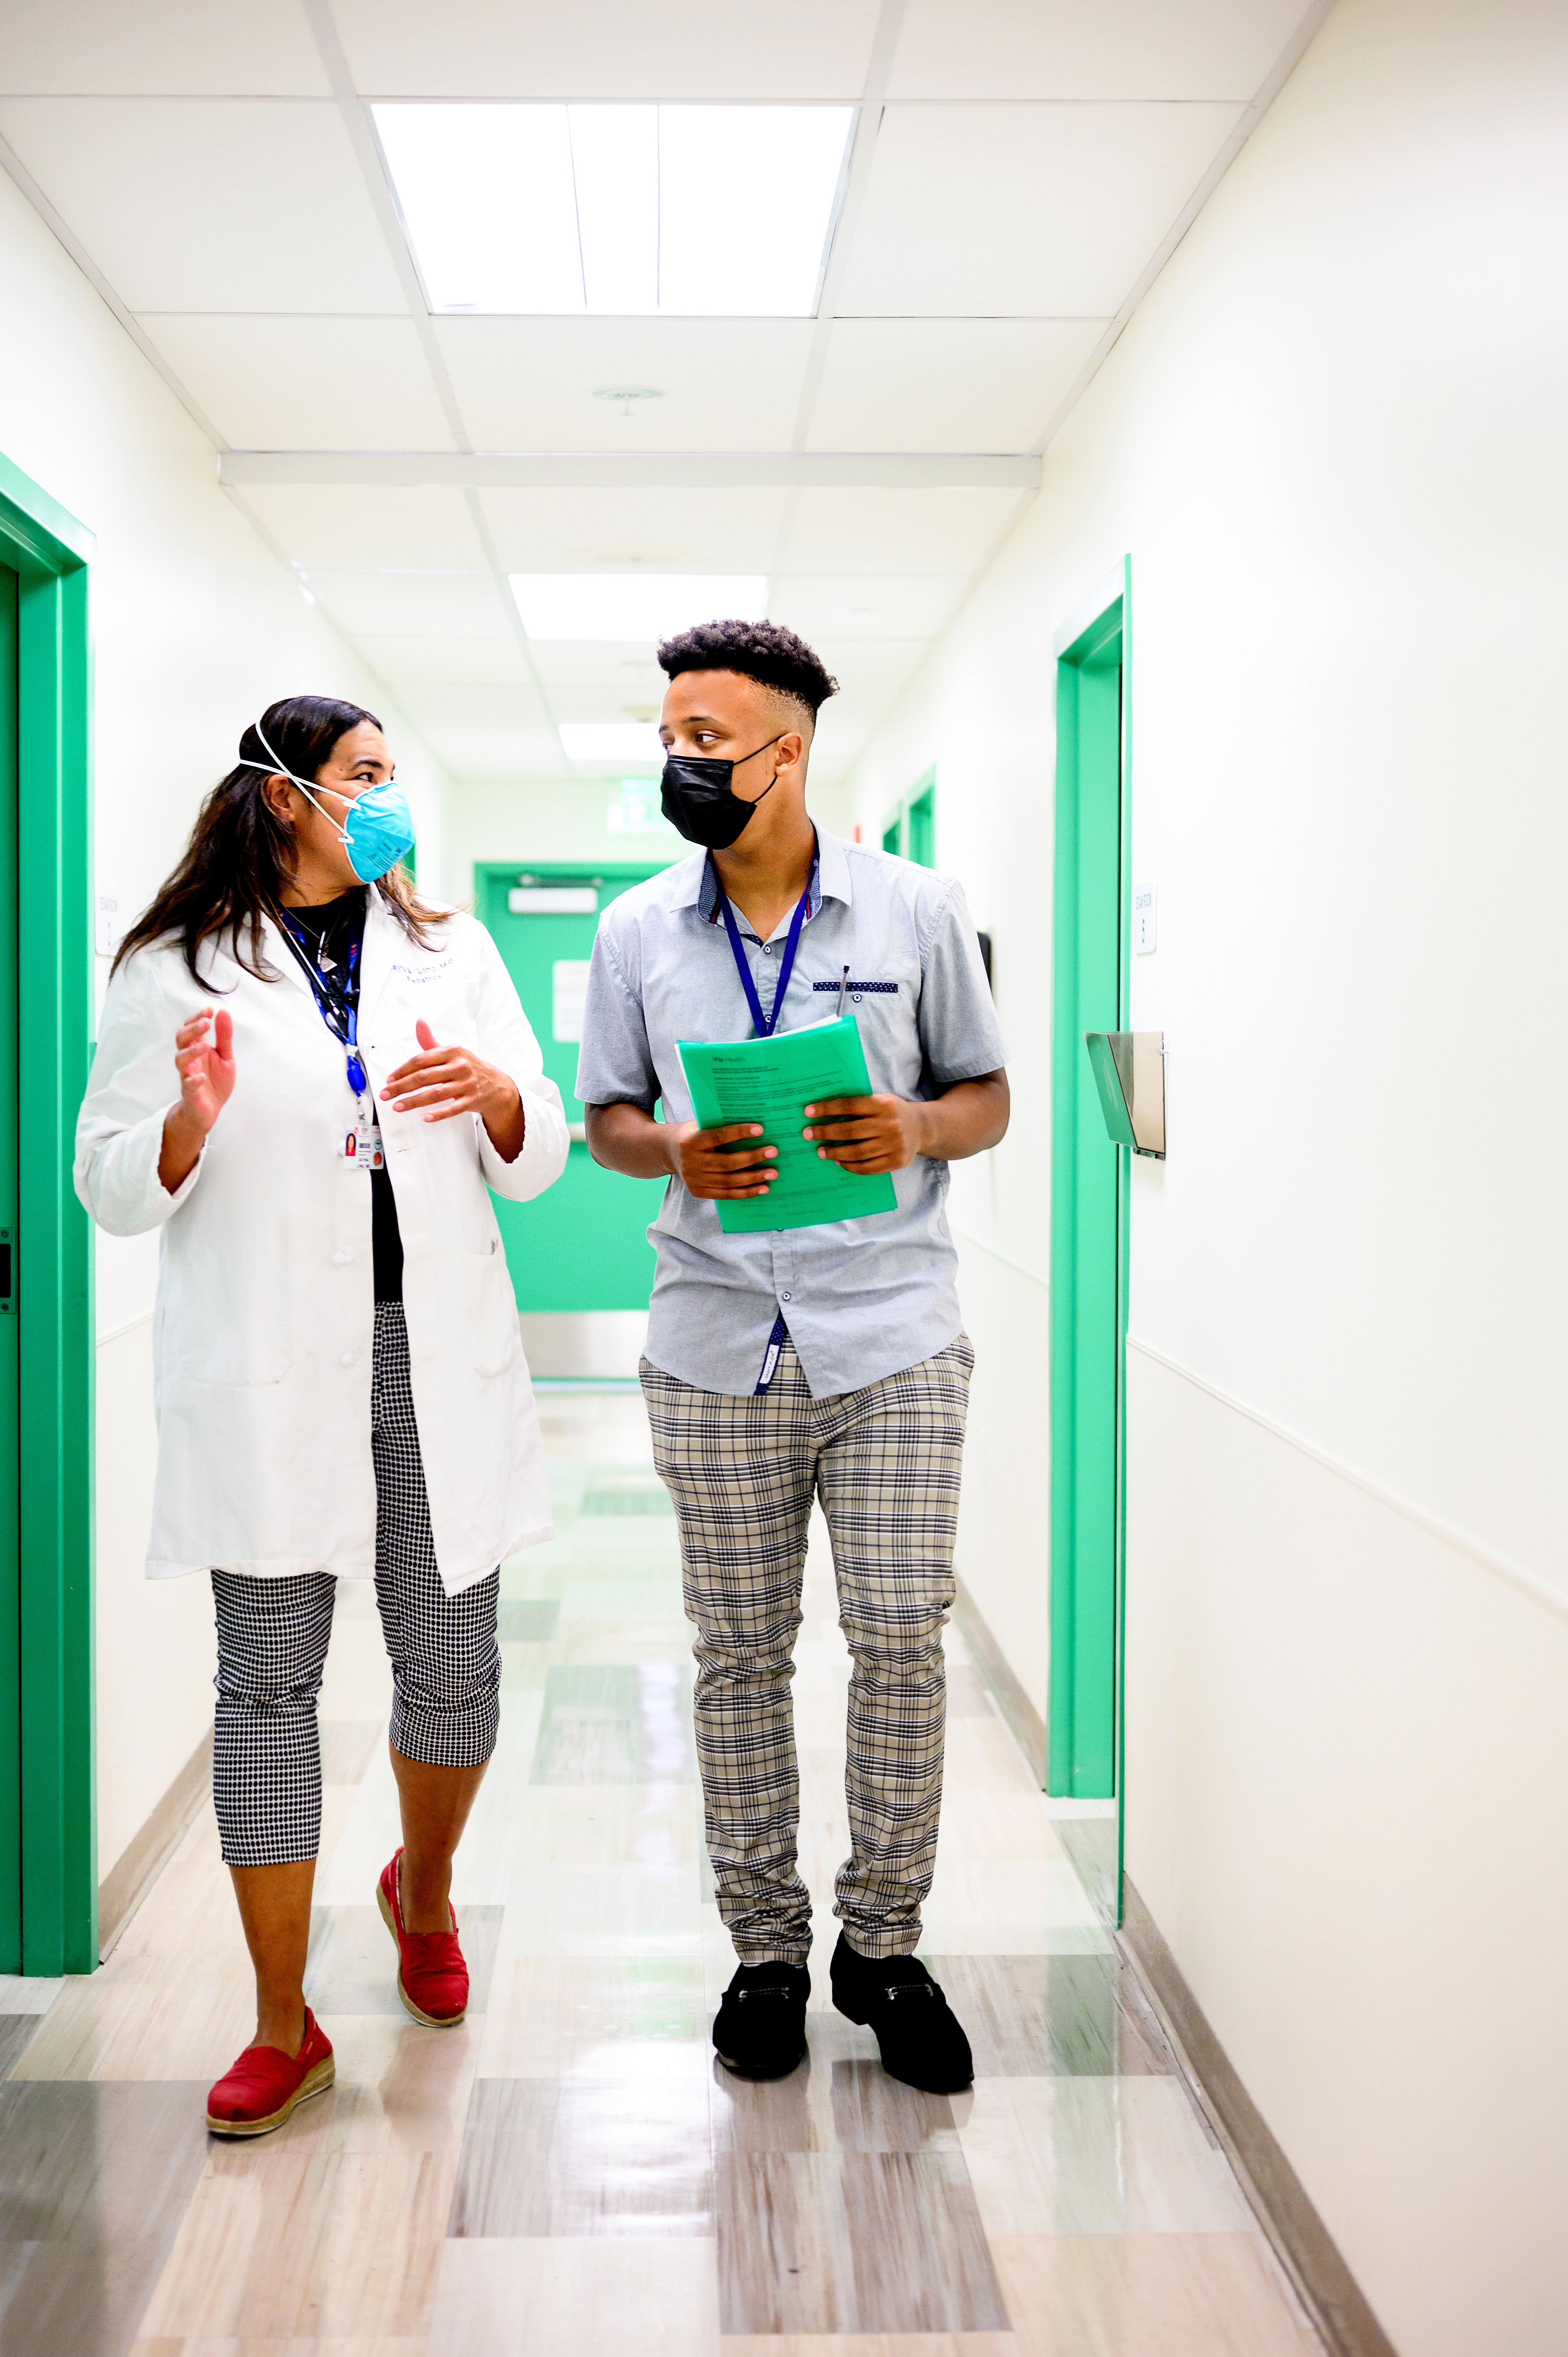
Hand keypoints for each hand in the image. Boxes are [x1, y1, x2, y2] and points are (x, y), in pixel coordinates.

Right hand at [173, 1008, 236, 1134]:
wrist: (210, 1109)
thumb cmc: (215, 1080)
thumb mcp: (225, 1056)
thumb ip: (224, 1036)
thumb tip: (223, 1012)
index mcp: (198, 1048)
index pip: (191, 1028)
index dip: (197, 1018)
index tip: (209, 1010)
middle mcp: (190, 1059)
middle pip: (181, 1039)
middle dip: (192, 1029)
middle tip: (206, 1022)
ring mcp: (188, 1075)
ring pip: (180, 1060)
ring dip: (191, 1051)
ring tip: (203, 1045)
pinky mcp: (190, 1093)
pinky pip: (187, 1085)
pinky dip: (193, 1080)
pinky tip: (201, 1077)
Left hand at [382, 1019, 525, 1159]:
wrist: (496, 1084)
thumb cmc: (467, 1067)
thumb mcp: (451, 1051)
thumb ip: (430, 1041)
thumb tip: (419, 1022)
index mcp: (452, 1051)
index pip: (421, 1060)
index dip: (402, 1070)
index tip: (389, 1079)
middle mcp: (459, 1066)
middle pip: (425, 1077)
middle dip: (402, 1086)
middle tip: (386, 1094)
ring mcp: (466, 1083)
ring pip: (436, 1093)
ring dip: (414, 1101)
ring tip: (397, 1106)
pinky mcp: (472, 1100)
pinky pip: (453, 1108)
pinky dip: (439, 1113)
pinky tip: (425, 1117)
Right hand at [666, 1118, 777, 1199]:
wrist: (668, 1151)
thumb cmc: (693, 1134)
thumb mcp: (700, 1124)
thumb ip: (719, 1125)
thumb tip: (753, 1126)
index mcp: (691, 1141)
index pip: (719, 1137)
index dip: (739, 1133)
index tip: (760, 1129)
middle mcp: (691, 1162)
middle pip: (727, 1163)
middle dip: (752, 1157)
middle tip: (773, 1152)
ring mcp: (694, 1179)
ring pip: (729, 1181)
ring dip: (753, 1178)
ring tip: (772, 1173)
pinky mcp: (698, 1191)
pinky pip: (726, 1194)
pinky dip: (745, 1192)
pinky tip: (762, 1188)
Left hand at [801, 1093, 928, 1174]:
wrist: (923, 1127)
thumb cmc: (893, 1112)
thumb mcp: (881, 1100)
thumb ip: (860, 1104)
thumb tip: (824, 1110)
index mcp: (884, 1104)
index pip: (849, 1106)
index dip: (827, 1109)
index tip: (808, 1112)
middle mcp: (890, 1124)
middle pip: (850, 1131)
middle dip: (824, 1132)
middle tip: (807, 1134)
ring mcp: (894, 1145)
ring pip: (857, 1152)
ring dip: (834, 1152)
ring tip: (820, 1151)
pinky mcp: (896, 1161)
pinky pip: (867, 1167)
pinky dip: (850, 1165)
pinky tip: (838, 1161)